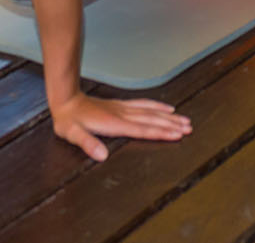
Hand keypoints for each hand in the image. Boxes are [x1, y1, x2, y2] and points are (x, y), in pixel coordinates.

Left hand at [51, 92, 191, 162]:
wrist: (66, 99)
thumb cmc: (69, 119)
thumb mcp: (73, 134)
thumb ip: (88, 144)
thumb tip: (102, 155)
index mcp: (114, 123)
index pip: (143, 129)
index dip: (161, 133)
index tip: (177, 135)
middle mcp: (123, 114)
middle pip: (152, 120)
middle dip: (172, 125)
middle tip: (189, 128)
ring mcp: (123, 108)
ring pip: (151, 112)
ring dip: (169, 117)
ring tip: (184, 120)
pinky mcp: (121, 105)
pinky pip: (144, 105)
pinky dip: (157, 106)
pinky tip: (166, 108)